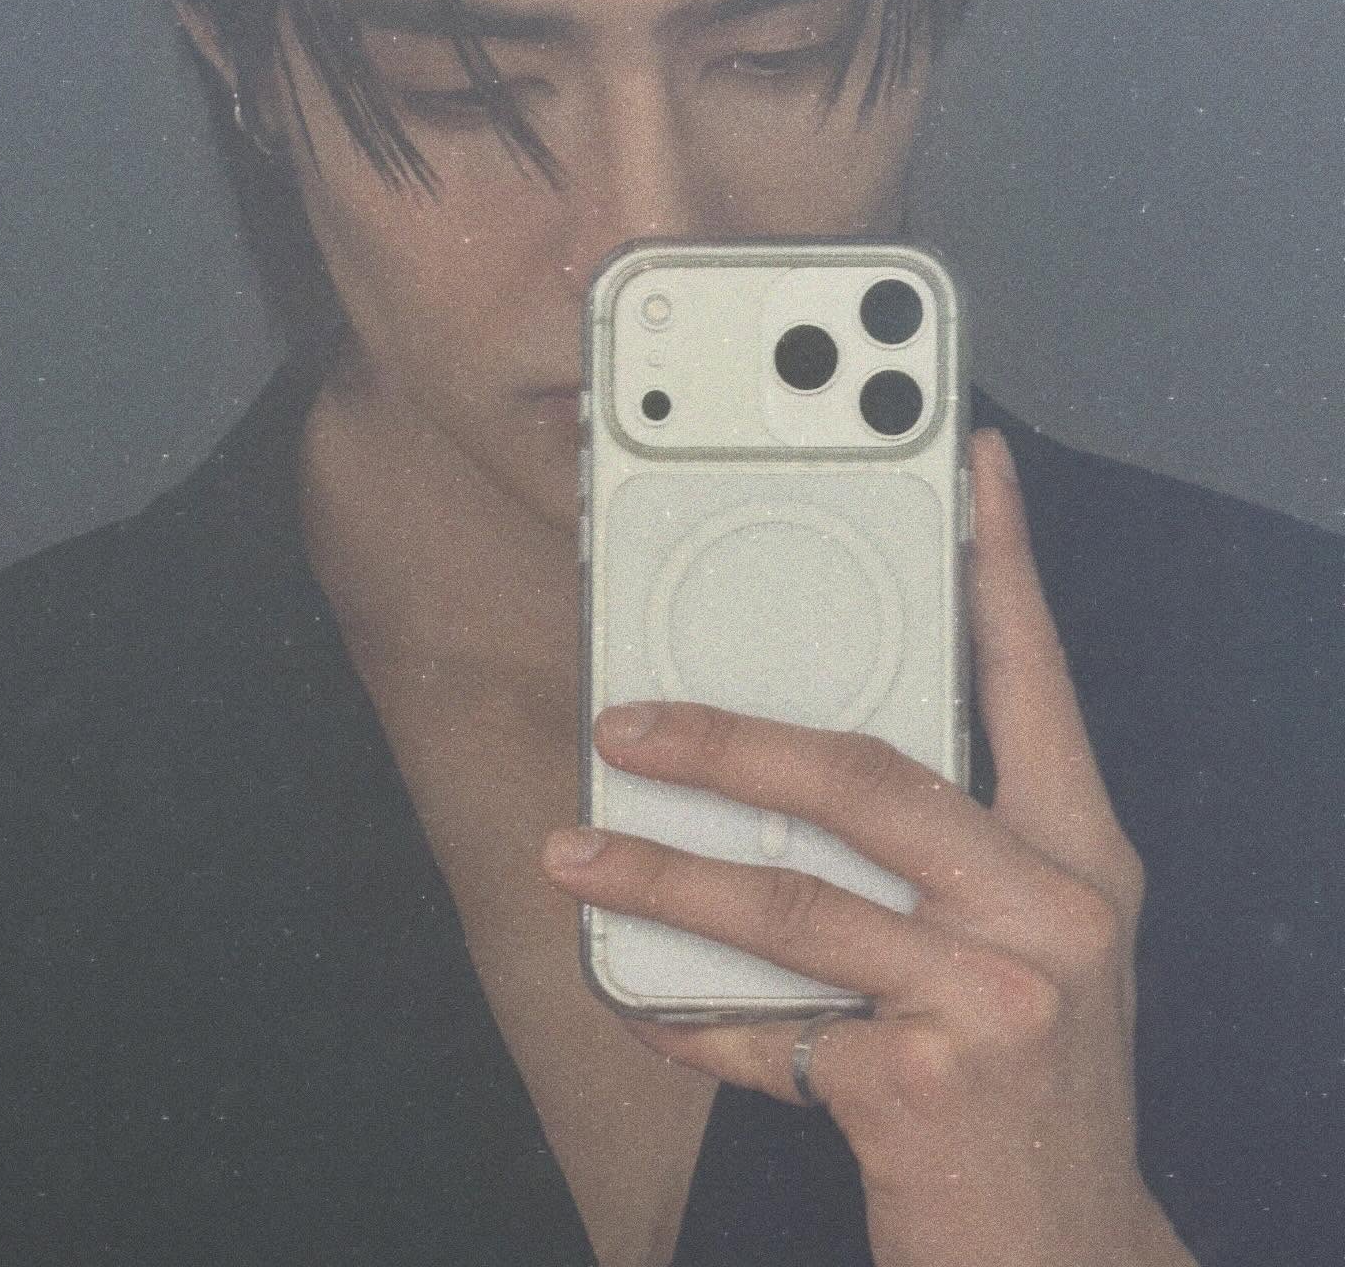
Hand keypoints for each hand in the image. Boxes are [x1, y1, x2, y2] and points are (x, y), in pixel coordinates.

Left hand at [541, 430, 1196, 1266]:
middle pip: (868, 779)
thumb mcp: (1031, 940)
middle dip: (729, 740)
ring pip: (792, 900)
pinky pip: (764, 1029)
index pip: (1033, 678)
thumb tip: (792, 759)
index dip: (1002, 564)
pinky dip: (683, 1010)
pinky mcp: (919, 1088)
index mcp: (1081, 853)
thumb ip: (948, 845)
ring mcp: (990, 1000)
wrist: (1067, 1250)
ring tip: (576, 848)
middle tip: (630, 718)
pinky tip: (627, 990)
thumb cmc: (1034, 1071)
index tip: (967, 467)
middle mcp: (1050, 912)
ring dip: (663, 872)